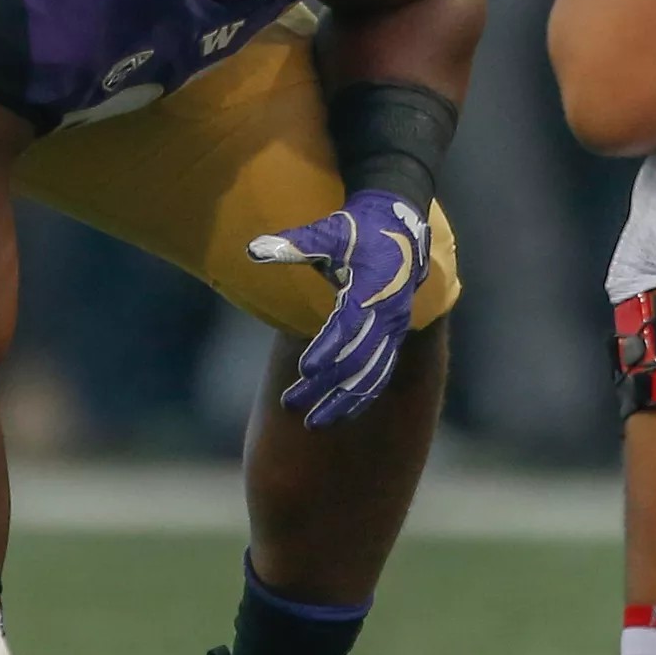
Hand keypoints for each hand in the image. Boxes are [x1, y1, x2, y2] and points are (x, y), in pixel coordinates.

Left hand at [248, 191, 429, 426]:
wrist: (403, 230)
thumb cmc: (359, 231)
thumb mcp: (329, 232)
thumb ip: (294, 244)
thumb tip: (253, 248)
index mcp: (371, 289)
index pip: (348, 326)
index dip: (327, 348)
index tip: (304, 370)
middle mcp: (386, 316)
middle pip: (355, 359)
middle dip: (324, 385)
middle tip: (290, 404)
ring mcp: (393, 332)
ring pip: (369, 376)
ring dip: (340, 402)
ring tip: (311, 424)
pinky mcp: (393, 341)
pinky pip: (378, 376)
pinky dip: (359, 399)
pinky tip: (335, 417)